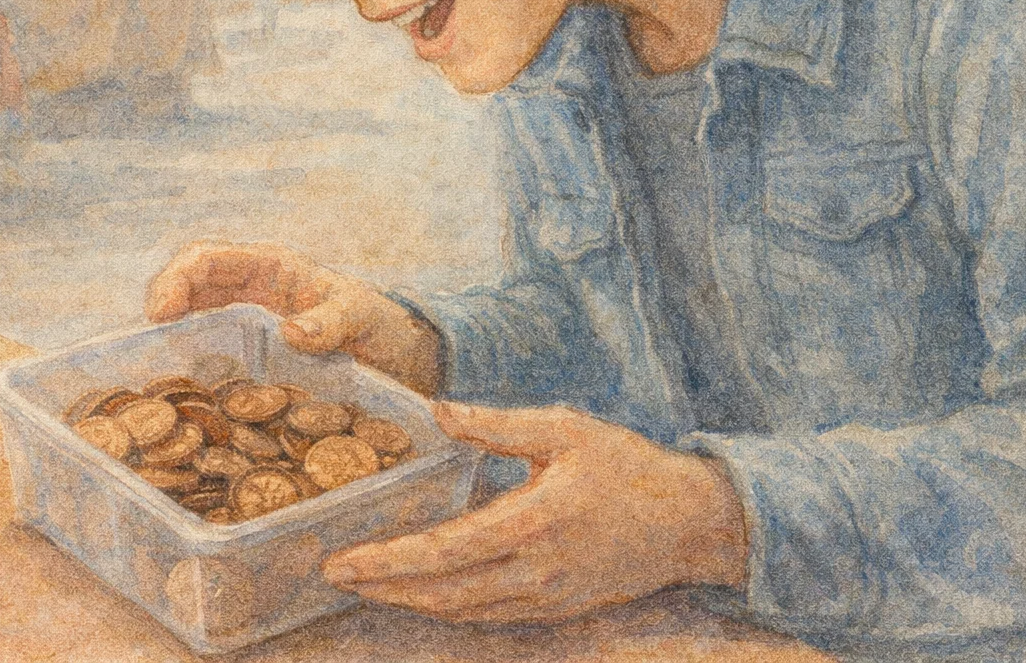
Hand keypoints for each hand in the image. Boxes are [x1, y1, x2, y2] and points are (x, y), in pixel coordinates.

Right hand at [144, 240, 442, 394]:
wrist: (399, 353)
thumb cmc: (381, 326)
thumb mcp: (363, 319)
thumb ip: (333, 322)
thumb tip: (291, 332)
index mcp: (272, 267)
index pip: (209, 258)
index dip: (176, 278)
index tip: (160, 313)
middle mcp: (253, 288)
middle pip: (190, 284)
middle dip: (162, 304)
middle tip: (145, 345)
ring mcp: (250, 319)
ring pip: (194, 316)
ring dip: (171, 334)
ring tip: (152, 368)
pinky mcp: (253, 350)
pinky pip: (211, 346)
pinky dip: (191, 358)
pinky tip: (182, 388)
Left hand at [321, 401, 748, 624]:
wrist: (689, 522)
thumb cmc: (626, 465)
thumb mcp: (563, 428)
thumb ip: (495, 425)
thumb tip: (436, 410)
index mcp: (532, 522)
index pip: (444, 552)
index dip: (387, 562)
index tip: (343, 561)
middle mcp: (536, 571)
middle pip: (442, 593)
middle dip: (385, 588)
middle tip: (336, 575)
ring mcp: (547, 597)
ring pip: (463, 611)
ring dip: (412, 602)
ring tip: (369, 585)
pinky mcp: (557, 609)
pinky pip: (490, 615)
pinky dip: (450, 607)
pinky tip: (427, 593)